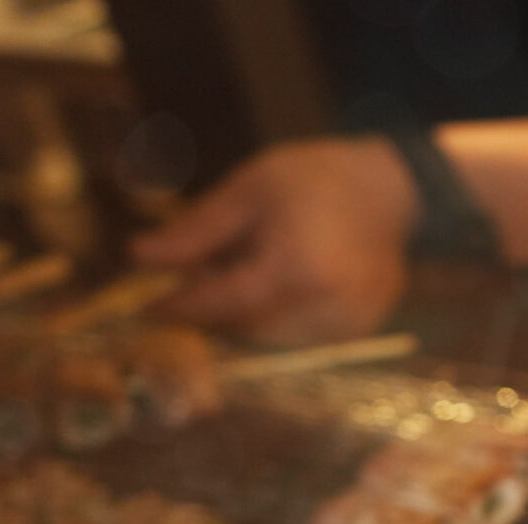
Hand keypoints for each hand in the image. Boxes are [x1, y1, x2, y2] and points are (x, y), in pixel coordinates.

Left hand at [131, 137, 417, 345]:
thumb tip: (137, 258)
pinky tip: (273, 288)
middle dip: (211, 314)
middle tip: (187, 288)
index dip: (181, 306)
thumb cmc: (313, 180)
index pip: (223, 302)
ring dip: (242, 320)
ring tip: (233, 281)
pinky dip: (275, 320)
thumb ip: (195, 232)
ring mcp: (348, 323)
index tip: (146, 306)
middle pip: (245, 329)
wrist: (390, 190)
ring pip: (272, 340)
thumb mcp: (247, 191)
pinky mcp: (359, 330)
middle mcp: (326, 305)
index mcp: (296, 267)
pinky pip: (301, 338)